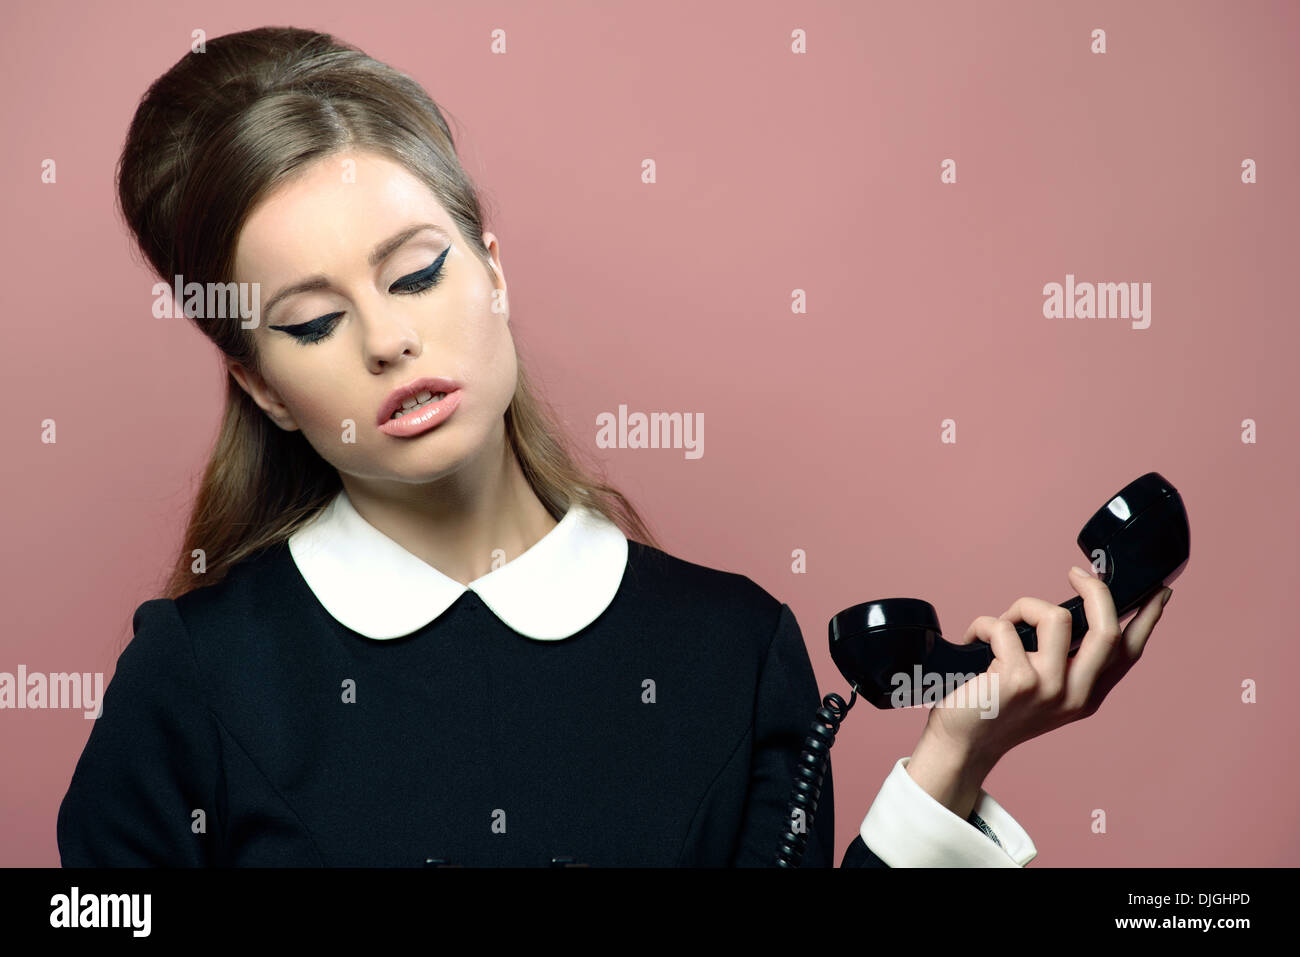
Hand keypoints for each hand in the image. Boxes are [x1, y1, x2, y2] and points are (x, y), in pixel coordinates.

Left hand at [904, 566, 1172, 815]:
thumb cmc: (994, 708)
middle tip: (1074, 573)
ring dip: (1023, 607)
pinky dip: (982, 624)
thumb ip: (1063, 661)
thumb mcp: (1041, 689)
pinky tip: (972, 640)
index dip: (1148, 619)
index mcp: (1087, 695)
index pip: (1129, 653)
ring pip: (1056, 616)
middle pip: (1107, 630)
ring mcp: (1049, 688)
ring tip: (1002, 624)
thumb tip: (1068, 613)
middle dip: (1095, 589)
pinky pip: (1005, 626)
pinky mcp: (1018, 681)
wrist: (961, 745)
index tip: (1159, 591)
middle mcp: (1076, 695)